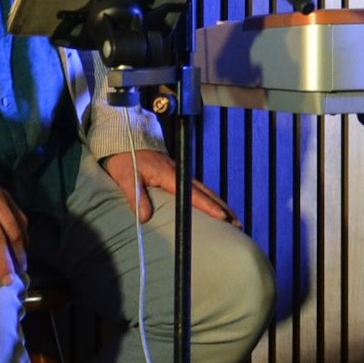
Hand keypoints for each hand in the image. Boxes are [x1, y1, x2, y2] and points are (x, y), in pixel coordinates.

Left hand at [100, 149, 239, 226]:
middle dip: (223, 208)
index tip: (223, 218)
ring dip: (220, 203)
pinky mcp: (178, 173)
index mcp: (169, 175)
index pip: (193, 194)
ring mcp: (181, 172)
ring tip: (233, 218)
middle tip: (238, 224)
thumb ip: (136, 197)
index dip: (209, 207)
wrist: (125, 138)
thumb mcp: (126, 177)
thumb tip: (145, 218)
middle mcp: (180, 173)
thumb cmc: (125, 159)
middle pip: (207, 192)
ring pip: (206, 190)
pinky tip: (215, 205)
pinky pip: (199, 188)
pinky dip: (210, 198)